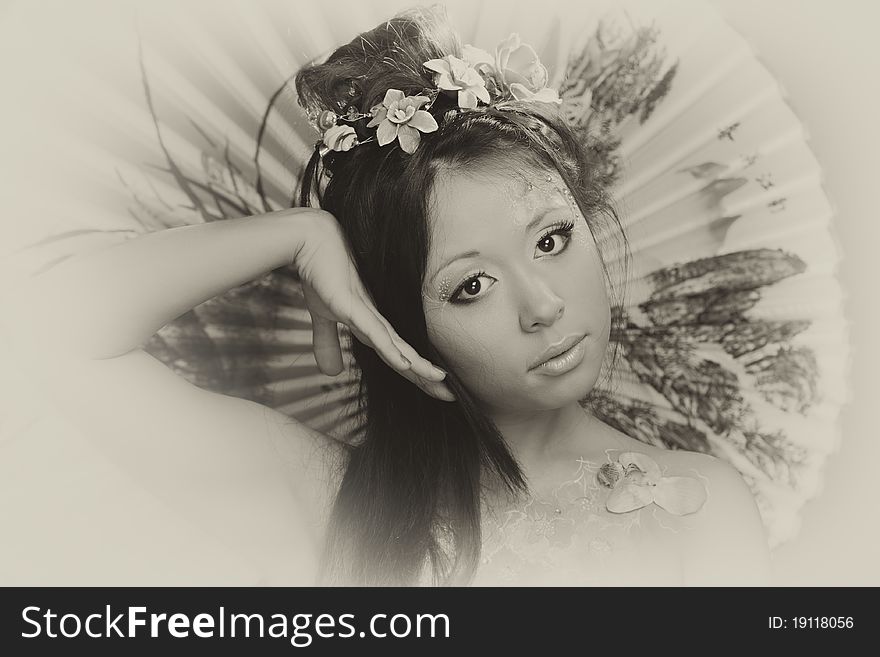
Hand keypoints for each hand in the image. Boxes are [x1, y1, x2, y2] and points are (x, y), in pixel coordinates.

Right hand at [292, 210, 454, 401]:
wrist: (309, 240)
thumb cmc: (319, 272)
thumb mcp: (322, 316)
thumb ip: (328, 344)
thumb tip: (331, 373)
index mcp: (371, 324)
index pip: (398, 355)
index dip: (416, 375)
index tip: (435, 391)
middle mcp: (376, 320)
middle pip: (406, 354)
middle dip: (427, 377)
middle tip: (450, 397)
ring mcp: (367, 312)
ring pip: (398, 346)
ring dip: (418, 366)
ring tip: (439, 382)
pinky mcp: (352, 306)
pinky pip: (375, 332)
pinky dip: (391, 349)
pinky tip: (407, 364)